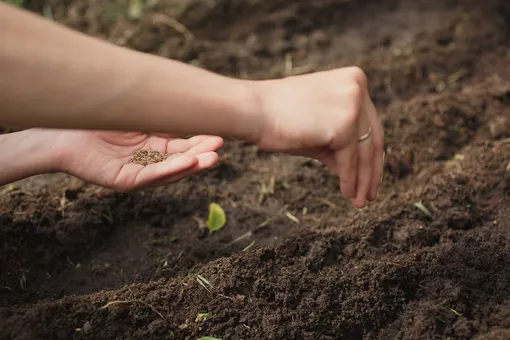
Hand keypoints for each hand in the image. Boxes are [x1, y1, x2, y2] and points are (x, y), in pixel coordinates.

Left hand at [51, 129, 222, 191]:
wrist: (61, 128)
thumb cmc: (97, 118)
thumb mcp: (137, 114)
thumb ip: (160, 113)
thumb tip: (190, 99)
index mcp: (154, 146)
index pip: (183, 146)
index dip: (201, 142)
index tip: (219, 134)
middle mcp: (149, 161)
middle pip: (181, 160)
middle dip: (202, 155)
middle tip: (220, 147)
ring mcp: (138, 172)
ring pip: (170, 171)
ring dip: (192, 165)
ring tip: (211, 158)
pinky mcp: (124, 180)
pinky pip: (150, 176)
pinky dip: (169, 170)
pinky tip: (187, 163)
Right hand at [253, 67, 383, 207]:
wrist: (252, 111)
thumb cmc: (280, 119)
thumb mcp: (320, 129)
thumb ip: (343, 145)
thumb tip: (362, 173)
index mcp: (354, 79)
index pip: (370, 124)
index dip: (372, 154)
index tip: (371, 175)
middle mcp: (357, 87)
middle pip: (373, 137)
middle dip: (371, 170)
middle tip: (369, 194)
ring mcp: (352, 104)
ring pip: (365, 151)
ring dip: (363, 180)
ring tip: (359, 200)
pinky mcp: (343, 124)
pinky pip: (350, 159)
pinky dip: (349, 179)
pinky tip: (347, 192)